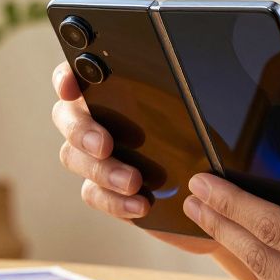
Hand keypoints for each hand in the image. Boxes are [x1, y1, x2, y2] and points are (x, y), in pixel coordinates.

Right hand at [50, 63, 223, 257]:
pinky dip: (115, 201)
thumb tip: (181, 88)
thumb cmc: (204, 141)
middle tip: (105, 145)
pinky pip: (94, 194)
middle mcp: (94, 120)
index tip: (72, 88)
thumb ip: (179, 98)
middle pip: (67, 120)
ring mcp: (94, 157)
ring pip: (75, 159)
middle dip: (83, 132)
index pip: (75, 75)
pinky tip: (141, 204)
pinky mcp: (103, 190)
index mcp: (111, 91)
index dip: (66, 78)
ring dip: (103, 171)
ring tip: (133, 182)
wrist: (212, 189)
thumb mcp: (199, 115)